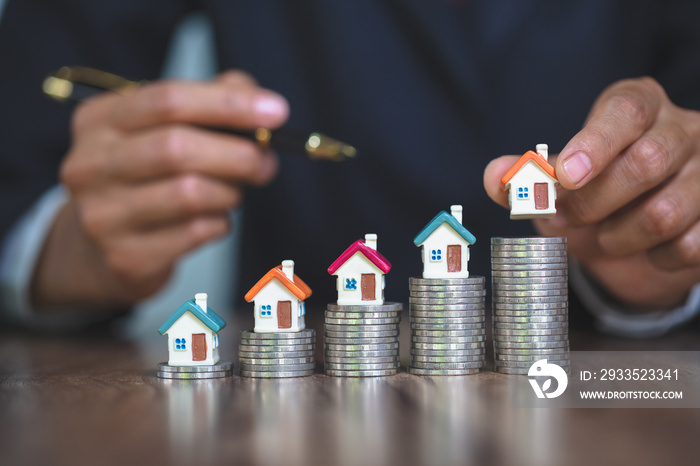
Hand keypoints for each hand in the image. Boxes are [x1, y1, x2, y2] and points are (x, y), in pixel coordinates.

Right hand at [32, 71, 288, 308]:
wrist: (103, 249)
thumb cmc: (148, 177)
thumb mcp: (166, 129)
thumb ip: (213, 102)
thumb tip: (262, 104)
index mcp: (99, 120)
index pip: (168, 100)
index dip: (228, 104)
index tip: (276, 112)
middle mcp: (89, 165)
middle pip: (176, 148)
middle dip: (238, 155)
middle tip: (266, 163)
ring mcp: (102, 214)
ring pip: (189, 193)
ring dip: (229, 192)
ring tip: (233, 193)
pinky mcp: (125, 256)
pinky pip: (195, 233)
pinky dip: (219, 223)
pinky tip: (214, 220)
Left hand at [484, 77, 699, 308]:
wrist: (637, 240)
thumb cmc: (593, 198)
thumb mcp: (556, 187)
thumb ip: (525, 179)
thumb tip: (496, 175)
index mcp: (638, 107)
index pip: (625, 110)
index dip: (595, 142)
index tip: (567, 175)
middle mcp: (682, 130)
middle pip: (646, 161)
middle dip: (595, 201)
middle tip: (571, 216)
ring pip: (666, 212)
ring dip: (620, 237)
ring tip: (608, 236)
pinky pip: (690, 246)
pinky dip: (657, 258)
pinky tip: (649, 250)